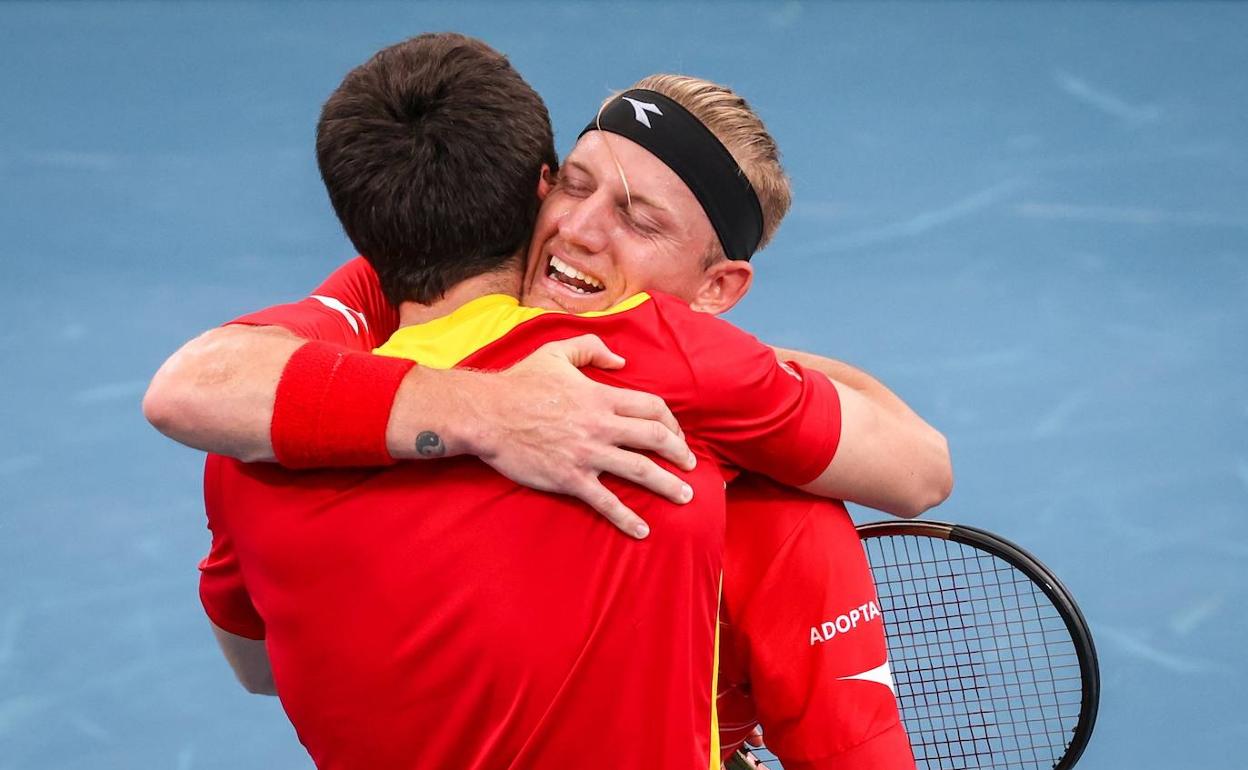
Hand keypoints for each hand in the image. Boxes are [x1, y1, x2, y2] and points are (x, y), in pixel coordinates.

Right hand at [464, 335, 696, 538]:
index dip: (672, 422)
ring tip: (685, 497)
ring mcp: (588, 454)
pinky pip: (606, 501)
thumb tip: (621, 360)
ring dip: (667, 484)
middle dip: (680, 454)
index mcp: (601, 395)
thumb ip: (592, 347)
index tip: (677, 435)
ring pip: (640, 470)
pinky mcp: (570, 478)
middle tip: (692, 467)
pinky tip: (642, 530)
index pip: (652, 407)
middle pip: (655, 438)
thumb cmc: (519, 382)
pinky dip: (627, 517)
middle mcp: (601, 425)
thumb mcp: (556, 352)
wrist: (487, 415)